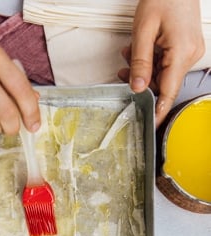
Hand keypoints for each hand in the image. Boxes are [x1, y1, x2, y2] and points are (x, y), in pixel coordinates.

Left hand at [118, 0, 204, 125]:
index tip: (151, 125)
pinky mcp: (186, 46)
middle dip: (142, 82)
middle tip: (124, 73)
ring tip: (129, 55)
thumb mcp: (144, 31)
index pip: (169, 92)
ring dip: (144, 69)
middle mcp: (190, 55)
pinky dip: (152, 60)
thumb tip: (137, 87)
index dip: (158, 111)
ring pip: (163, 73)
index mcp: (181, 53)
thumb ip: (140, 62)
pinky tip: (139, 50)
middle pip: (164, 83)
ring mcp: (190, 50)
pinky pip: (167, 62)